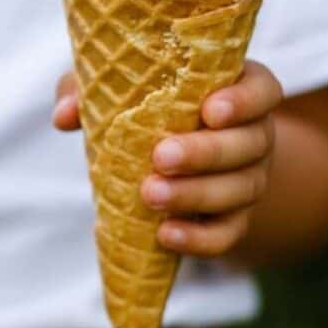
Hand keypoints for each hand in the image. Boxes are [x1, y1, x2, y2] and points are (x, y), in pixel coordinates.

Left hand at [53, 61, 282, 257]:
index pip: (262, 90)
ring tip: (149, 195)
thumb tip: (65, 114)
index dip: (243, 101)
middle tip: (160, 157)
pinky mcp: (235, 218)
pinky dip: (200, 238)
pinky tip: (165, 234)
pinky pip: (228, 233)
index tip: (209, 110)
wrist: (169, 155)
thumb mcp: (116, 89)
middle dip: (206, 153)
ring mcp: (250, 178)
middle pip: (250, 143)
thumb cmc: (143, 105)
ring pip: (242, 190)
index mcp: (236, 91)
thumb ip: (88, 90)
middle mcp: (254, 134)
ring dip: (196, 195)